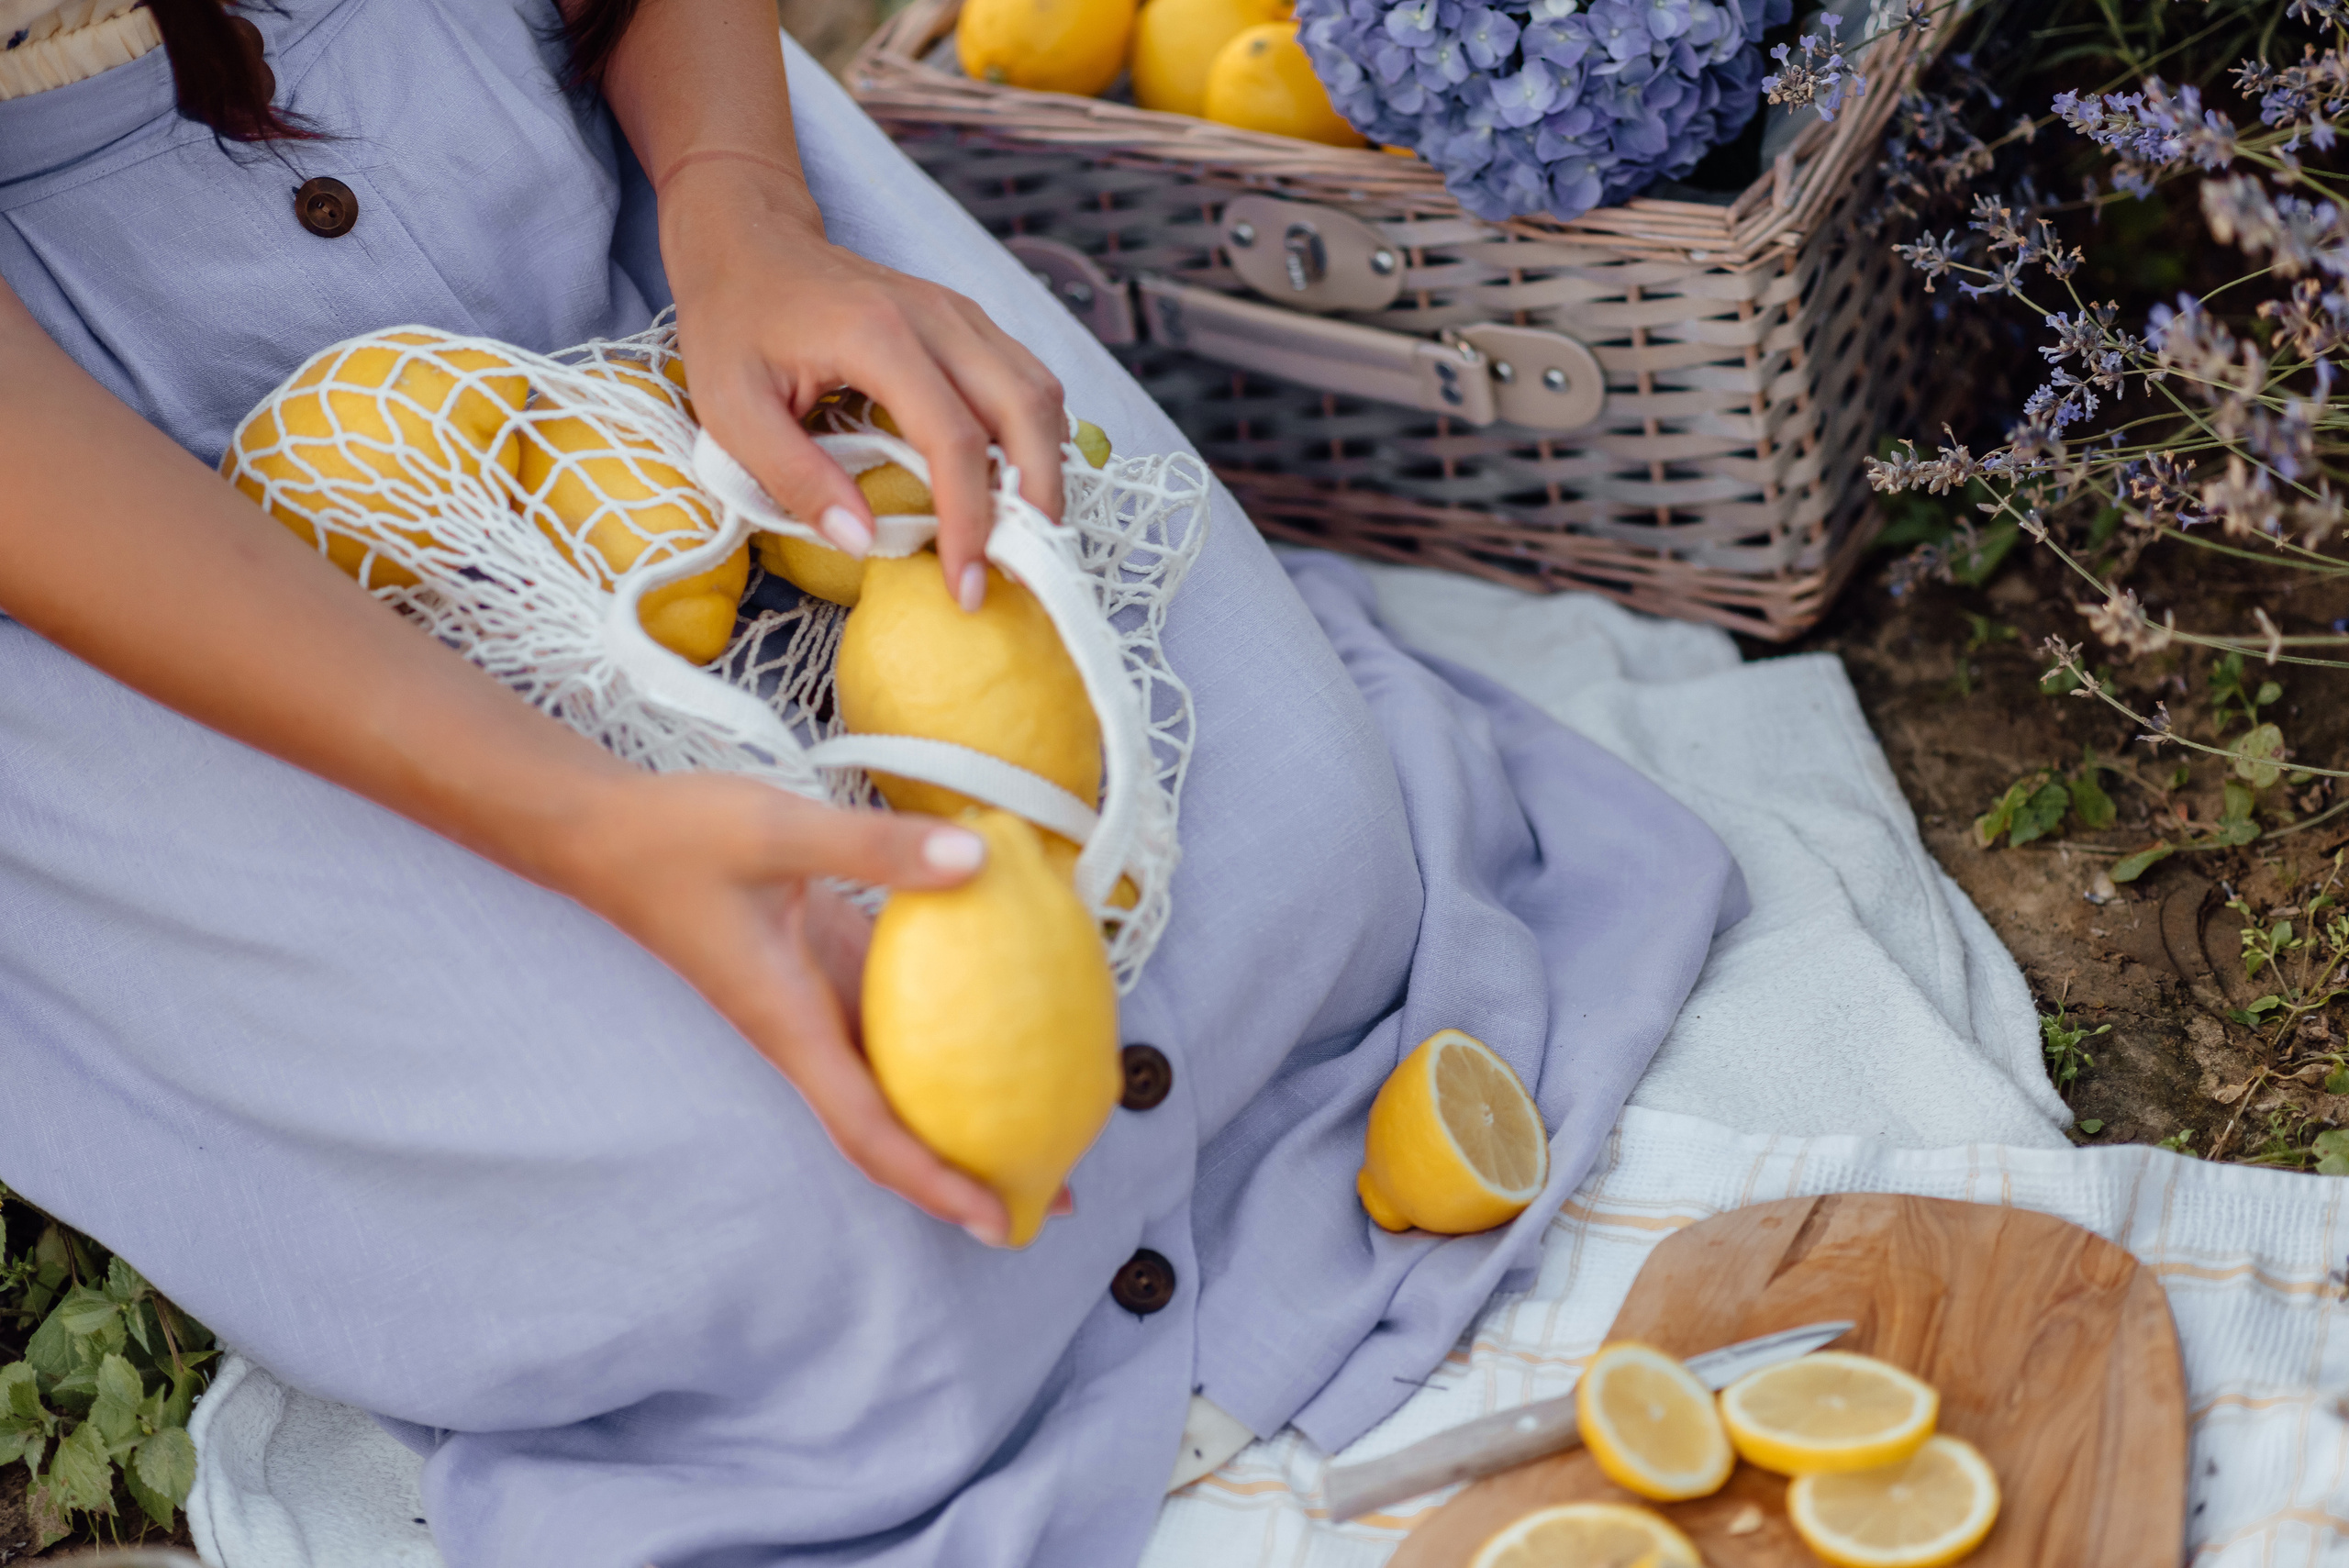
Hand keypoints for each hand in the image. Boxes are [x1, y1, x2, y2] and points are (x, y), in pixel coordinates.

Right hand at [550, 770, 1020, 1243]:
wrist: (606, 831)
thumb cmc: (677, 840)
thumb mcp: (777, 832)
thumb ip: (875, 848)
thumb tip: (976, 862)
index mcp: (791, 1026)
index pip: (870, 1131)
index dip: (934, 1183)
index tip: (999, 1221)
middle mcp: (807, 1033)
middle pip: (894, 1130)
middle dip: (970, 1172)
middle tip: (1061, 1197)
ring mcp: (816, 1004)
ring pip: (899, 1081)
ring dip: (966, 1112)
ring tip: (1050, 1123)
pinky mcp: (825, 966)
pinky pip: (897, 1020)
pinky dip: (951, 1034)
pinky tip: (1006, 1017)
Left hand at [660, 157, 1067, 612]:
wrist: (746, 237)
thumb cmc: (733, 323)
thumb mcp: (732, 410)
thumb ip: (795, 478)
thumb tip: (861, 541)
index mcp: (877, 336)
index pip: (954, 439)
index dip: (970, 520)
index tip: (967, 586)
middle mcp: (936, 317)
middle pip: (1025, 409)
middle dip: (1038, 500)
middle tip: (1027, 569)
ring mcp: (959, 314)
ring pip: (1039, 393)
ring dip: (1045, 468)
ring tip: (1025, 534)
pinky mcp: (967, 322)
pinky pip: (1026, 380)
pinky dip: (1035, 437)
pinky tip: (1016, 482)